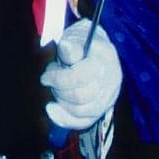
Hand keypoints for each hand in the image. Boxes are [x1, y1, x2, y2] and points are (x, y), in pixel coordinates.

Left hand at [40, 18, 121, 134]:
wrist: (95, 48)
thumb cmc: (82, 41)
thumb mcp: (77, 36)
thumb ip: (71, 45)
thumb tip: (65, 47)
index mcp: (105, 58)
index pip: (80, 77)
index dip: (59, 78)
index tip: (46, 76)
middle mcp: (112, 80)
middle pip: (81, 97)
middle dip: (59, 90)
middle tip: (50, 80)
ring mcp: (109, 96)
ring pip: (83, 111)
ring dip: (62, 102)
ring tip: (56, 89)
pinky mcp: (103, 108)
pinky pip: (84, 122)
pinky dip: (65, 119)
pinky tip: (52, 110)